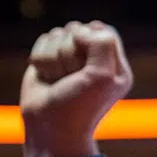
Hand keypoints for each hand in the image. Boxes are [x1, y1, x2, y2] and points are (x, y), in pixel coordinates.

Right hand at [20, 21, 132, 156]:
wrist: (50, 127)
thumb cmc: (80, 106)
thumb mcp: (102, 76)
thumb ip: (101, 44)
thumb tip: (80, 29)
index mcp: (115, 64)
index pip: (103, 31)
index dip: (89, 42)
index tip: (87, 67)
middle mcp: (94, 59)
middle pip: (77, 29)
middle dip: (69, 53)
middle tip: (73, 78)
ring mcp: (70, 58)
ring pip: (57, 34)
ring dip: (54, 60)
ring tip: (59, 81)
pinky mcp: (49, 59)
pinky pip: (42, 41)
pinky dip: (41, 60)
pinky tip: (47, 78)